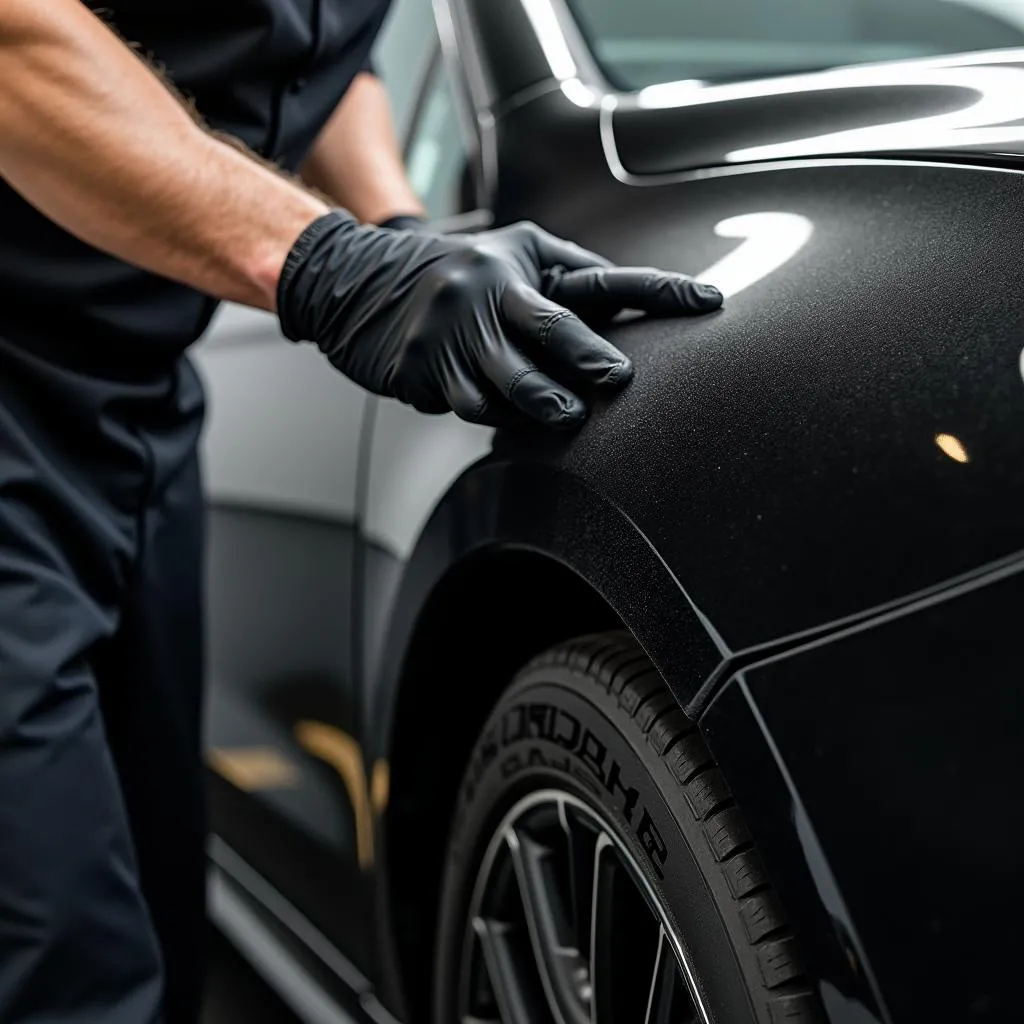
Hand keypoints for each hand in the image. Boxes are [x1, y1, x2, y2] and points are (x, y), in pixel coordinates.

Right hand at [277, 213, 721, 428]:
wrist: (354, 279)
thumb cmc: (452, 274)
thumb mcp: (508, 258)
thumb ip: (560, 279)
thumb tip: (620, 306)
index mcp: (522, 262)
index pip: (602, 278)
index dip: (657, 292)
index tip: (709, 302)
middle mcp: (489, 288)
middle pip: (553, 325)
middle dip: (588, 355)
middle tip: (616, 378)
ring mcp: (452, 328)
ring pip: (510, 379)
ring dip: (542, 402)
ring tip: (565, 414)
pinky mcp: (422, 365)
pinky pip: (469, 404)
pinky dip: (490, 415)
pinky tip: (499, 415)